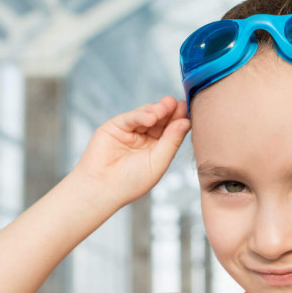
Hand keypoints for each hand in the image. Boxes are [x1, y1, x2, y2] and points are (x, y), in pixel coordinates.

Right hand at [71, 95, 190, 206]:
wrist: (102, 189)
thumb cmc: (131, 182)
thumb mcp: (158, 162)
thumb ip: (172, 141)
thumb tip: (186, 122)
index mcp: (157, 149)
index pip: (171, 131)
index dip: (180, 120)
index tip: (189, 110)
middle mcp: (144, 139)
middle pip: (161, 120)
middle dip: (170, 111)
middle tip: (180, 103)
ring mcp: (130, 131)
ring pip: (147, 115)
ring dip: (158, 110)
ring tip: (166, 107)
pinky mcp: (115, 126)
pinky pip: (131, 117)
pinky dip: (142, 115)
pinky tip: (152, 116)